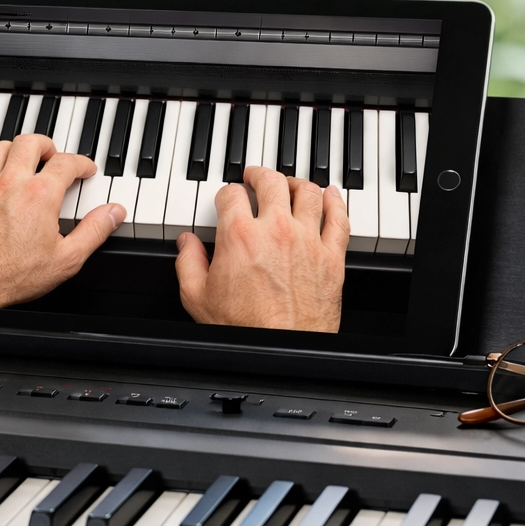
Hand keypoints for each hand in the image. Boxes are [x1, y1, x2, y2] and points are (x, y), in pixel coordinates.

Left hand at [0, 134, 125, 308]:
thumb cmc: (13, 274)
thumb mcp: (67, 259)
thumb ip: (94, 231)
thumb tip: (113, 213)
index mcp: (40, 195)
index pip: (66, 162)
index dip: (81, 163)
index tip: (85, 169)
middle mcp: (11, 183)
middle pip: (29, 143)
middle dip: (46, 145)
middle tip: (53, 156)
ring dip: (13, 149)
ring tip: (23, 158)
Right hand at [174, 166, 348, 332]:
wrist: (281, 350)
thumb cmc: (243, 329)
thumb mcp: (197, 297)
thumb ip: (188, 263)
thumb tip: (185, 243)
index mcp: (240, 235)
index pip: (231, 193)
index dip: (226, 192)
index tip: (226, 198)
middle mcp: (276, 229)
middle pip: (272, 182)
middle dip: (260, 175)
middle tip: (255, 176)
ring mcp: (308, 240)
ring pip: (308, 193)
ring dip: (296, 183)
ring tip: (289, 184)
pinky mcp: (332, 256)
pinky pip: (339, 218)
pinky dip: (335, 202)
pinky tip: (330, 196)